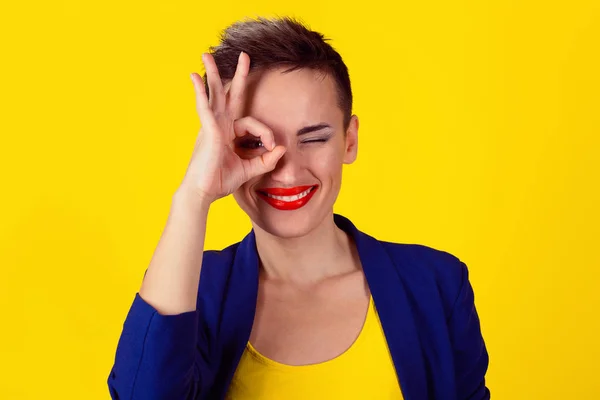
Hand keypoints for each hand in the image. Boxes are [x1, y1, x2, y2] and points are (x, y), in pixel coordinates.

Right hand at [180, 52, 285, 204]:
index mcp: (229, 133)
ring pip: (214, 94)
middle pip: (230, 94)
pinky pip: (204, 106)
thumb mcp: (250, 170)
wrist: (202, 193)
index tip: (272, 148)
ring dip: (213, 74)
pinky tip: (194, 77)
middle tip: (245, 56)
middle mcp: (220, 125)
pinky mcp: (208, 130)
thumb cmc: (220, 181)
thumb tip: (282, 149)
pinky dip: (199, 91)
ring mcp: (212, 125)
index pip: (253, 123)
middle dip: (238, 75)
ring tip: (207, 55)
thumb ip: (267, 160)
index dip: (266, 133)